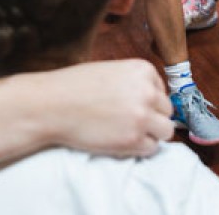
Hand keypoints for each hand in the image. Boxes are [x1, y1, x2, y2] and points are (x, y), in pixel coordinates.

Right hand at [43, 59, 173, 156]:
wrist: (52, 105)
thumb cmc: (75, 87)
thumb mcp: (111, 71)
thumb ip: (134, 82)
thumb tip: (153, 99)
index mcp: (143, 70)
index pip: (161, 90)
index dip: (148, 101)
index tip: (130, 106)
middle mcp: (148, 92)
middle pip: (167, 111)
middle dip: (152, 117)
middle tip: (129, 122)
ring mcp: (142, 117)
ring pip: (166, 131)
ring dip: (151, 134)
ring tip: (129, 133)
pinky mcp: (132, 140)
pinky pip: (151, 148)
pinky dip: (139, 148)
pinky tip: (121, 141)